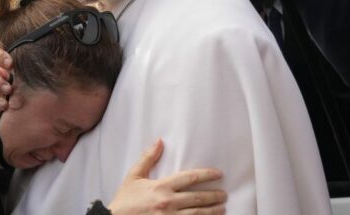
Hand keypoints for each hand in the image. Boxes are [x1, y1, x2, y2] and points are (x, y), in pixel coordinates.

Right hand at [109, 139, 225, 214]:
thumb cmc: (125, 200)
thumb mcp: (134, 176)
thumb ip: (148, 158)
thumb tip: (160, 141)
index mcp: (161, 187)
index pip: (190, 178)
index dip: (207, 175)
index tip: (218, 174)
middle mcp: (168, 203)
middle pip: (198, 198)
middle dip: (214, 196)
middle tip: (224, 194)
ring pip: (197, 214)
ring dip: (212, 211)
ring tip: (222, 208)